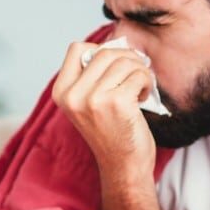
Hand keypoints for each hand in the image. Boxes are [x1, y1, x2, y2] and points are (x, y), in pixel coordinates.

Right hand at [51, 42, 157, 184]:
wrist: (123, 166)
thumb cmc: (112, 132)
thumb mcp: (89, 102)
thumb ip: (93, 75)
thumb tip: (118, 43)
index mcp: (62, 92)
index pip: (77, 48)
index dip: (100, 51)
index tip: (113, 68)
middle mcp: (73, 95)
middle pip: (105, 52)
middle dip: (127, 59)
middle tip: (135, 76)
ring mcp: (93, 99)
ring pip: (124, 61)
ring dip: (140, 72)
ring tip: (140, 89)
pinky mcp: (116, 103)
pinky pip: (138, 75)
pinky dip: (147, 83)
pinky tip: (144, 98)